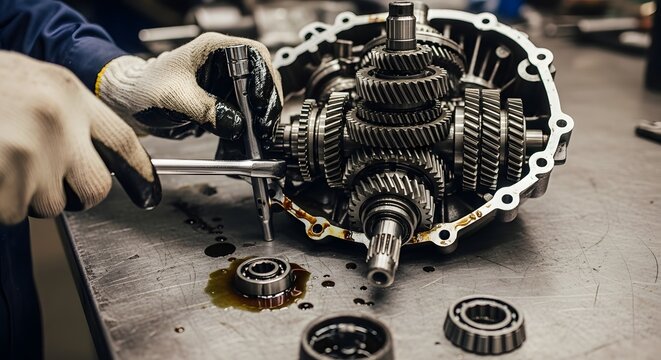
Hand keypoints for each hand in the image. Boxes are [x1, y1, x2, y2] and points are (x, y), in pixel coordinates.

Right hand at [0, 52, 160, 223]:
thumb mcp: (38, 84)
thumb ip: (71, 115)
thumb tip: (98, 152)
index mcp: (69, 96)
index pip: (123, 142)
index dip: (139, 172)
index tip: (147, 191)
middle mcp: (58, 125)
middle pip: (96, 188)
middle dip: (77, 195)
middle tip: (51, 180)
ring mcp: (30, 154)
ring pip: (50, 206)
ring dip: (29, 195)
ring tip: (6, 161)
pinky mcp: (5, 182)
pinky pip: (14, 213)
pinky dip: (3, 203)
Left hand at [96, 33, 282, 141]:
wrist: (128, 104)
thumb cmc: (142, 89)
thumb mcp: (173, 99)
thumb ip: (205, 110)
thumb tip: (235, 124)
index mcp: (213, 49)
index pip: (255, 55)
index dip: (265, 78)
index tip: (265, 102)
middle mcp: (223, 64)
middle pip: (261, 77)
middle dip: (267, 101)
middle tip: (266, 125)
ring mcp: (224, 83)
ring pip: (256, 97)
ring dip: (261, 116)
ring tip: (260, 135)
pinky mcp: (222, 101)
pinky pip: (245, 112)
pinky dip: (250, 125)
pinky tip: (250, 137)